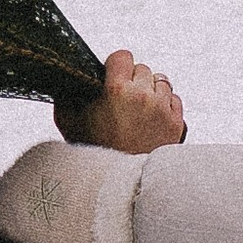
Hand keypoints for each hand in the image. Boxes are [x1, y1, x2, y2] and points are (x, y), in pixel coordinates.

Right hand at [57, 49, 185, 154]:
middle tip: (122, 99)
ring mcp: (162, 109)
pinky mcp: (176, 123)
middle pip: (142, 69)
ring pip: (161, 82)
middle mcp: (143, 96)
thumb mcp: (69, 124)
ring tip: (137, 110)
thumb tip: (66, 83)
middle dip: (132, 80)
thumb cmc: (95, 154)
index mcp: (116, 91)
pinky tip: (151, 119)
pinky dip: (165, 105)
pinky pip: (174, 99)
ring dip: (150, 91)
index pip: (122, 56)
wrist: (121, 186)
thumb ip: (66, 98)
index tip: (112, 75)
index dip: (115, 65)